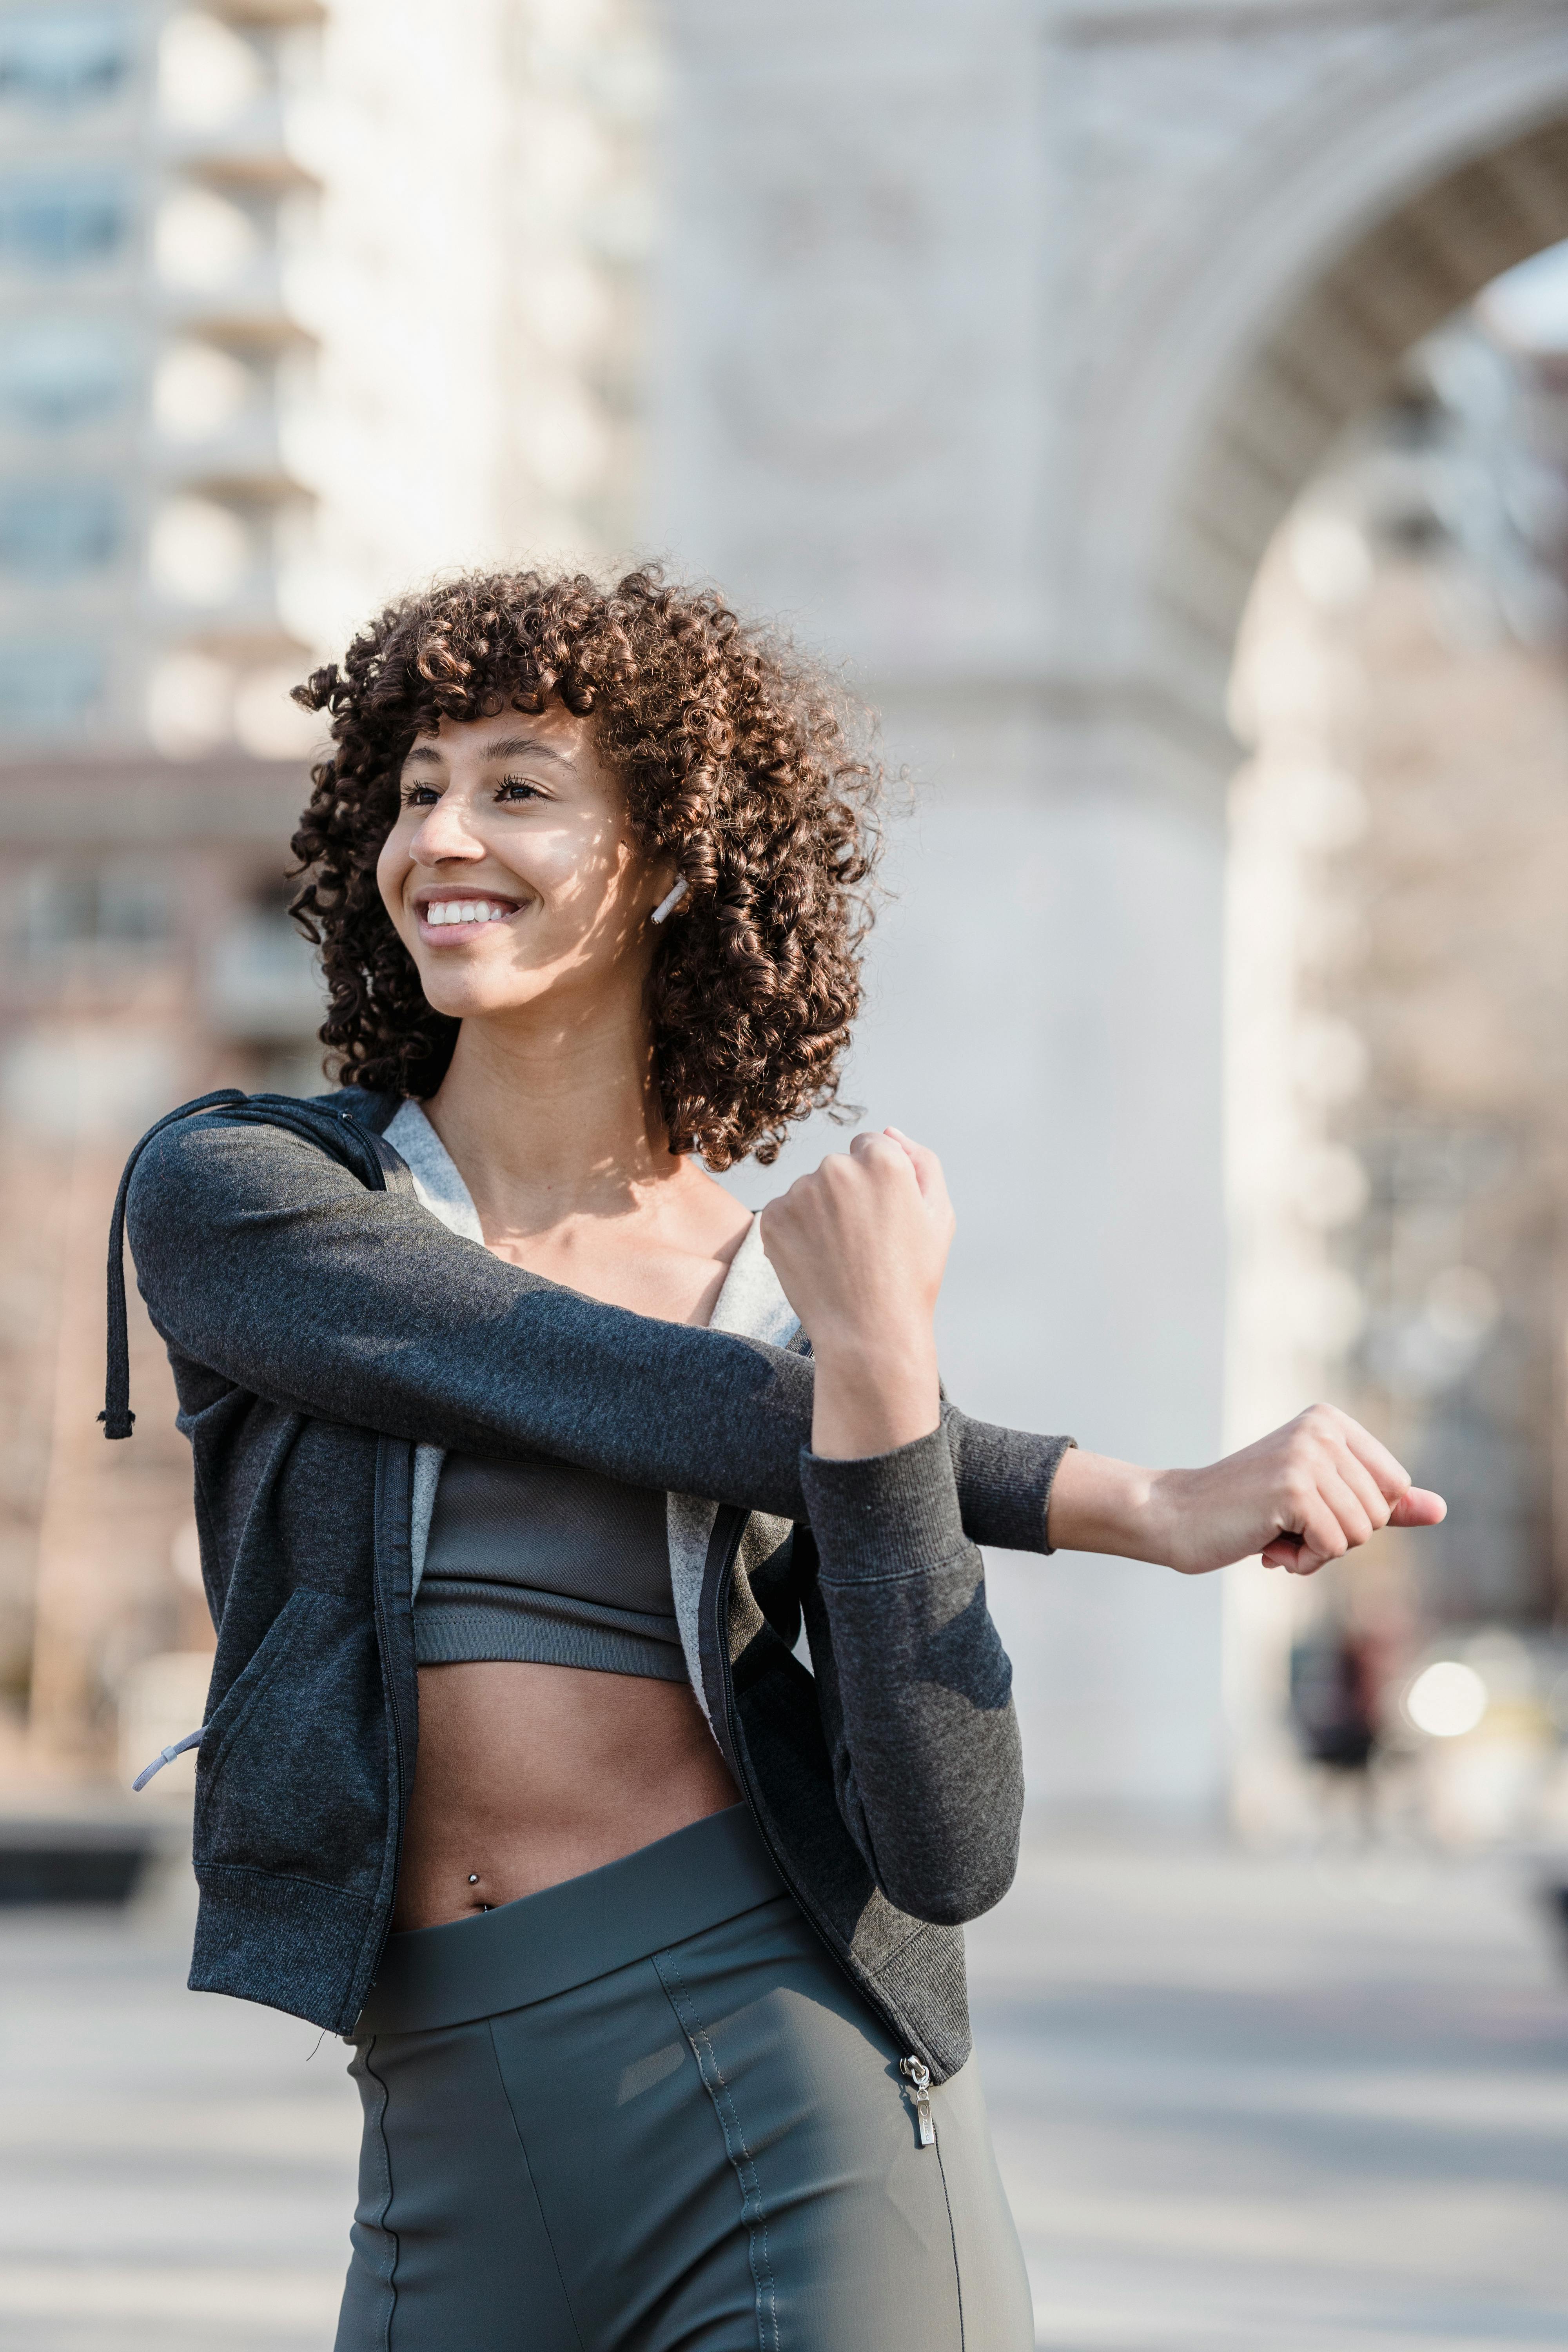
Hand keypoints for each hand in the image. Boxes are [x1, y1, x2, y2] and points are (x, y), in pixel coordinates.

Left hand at [758, 1128, 953, 1458]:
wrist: (868, 1333)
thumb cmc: (911, 1278)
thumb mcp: (939, 1215)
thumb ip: (921, 1161)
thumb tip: (888, 1131)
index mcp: (883, 1160)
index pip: (871, 1147)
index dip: (879, 1184)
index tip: (884, 1218)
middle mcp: (837, 1167)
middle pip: (839, 1167)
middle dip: (849, 1195)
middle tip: (865, 1243)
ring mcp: (800, 1193)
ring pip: (810, 1190)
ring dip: (821, 1212)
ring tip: (841, 1256)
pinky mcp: (772, 1218)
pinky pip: (785, 1212)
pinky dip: (797, 1232)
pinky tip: (817, 1260)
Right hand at [1049, 1404, 1445, 1575]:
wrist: (1175, 1516)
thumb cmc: (1246, 1512)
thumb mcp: (1321, 1502)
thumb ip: (1382, 1503)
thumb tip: (1442, 1509)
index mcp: (1331, 1421)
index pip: (1394, 1487)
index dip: (1359, 1516)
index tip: (1308, 1510)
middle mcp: (1322, 1429)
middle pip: (1380, 1513)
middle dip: (1339, 1537)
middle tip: (1286, 1526)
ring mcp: (1307, 1456)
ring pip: (1360, 1533)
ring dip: (1319, 1552)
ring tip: (1274, 1535)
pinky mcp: (1293, 1488)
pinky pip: (1334, 1546)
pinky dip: (1303, 1561)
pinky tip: (1266, 1546)